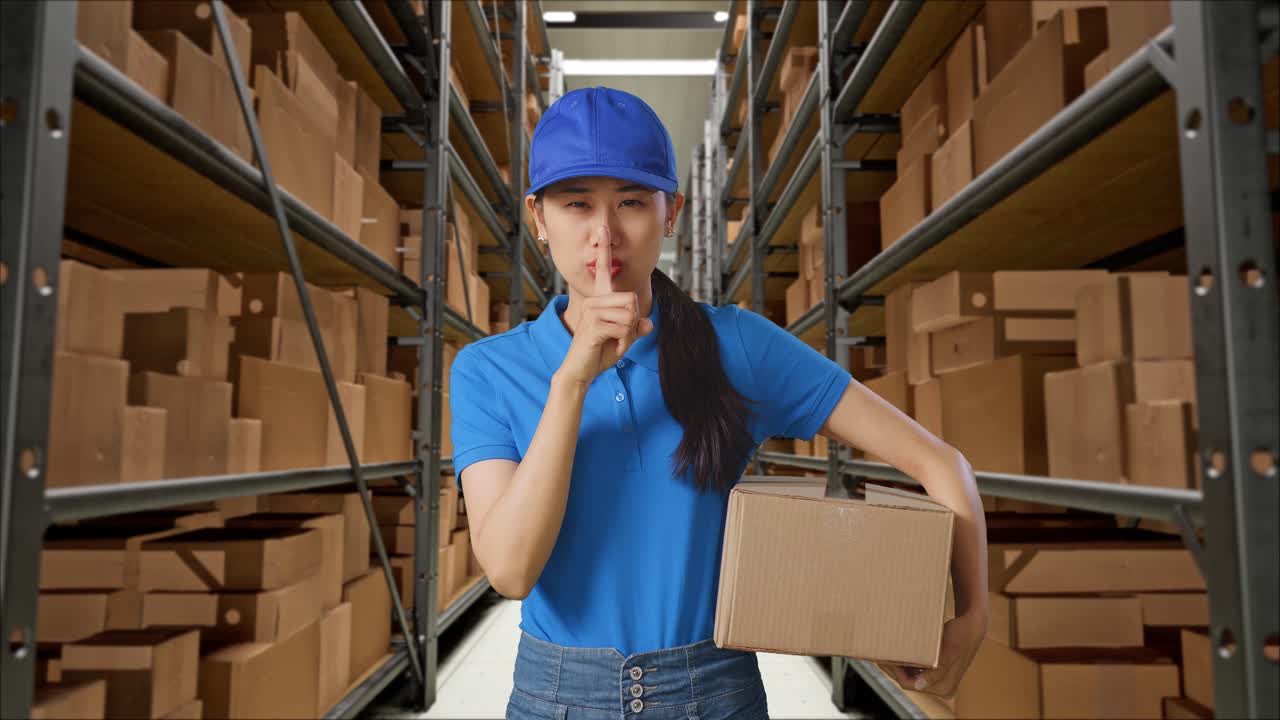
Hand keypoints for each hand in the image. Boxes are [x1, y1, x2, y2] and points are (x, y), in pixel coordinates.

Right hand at [557, 226, 653, 386]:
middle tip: (619, 337)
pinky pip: (624, 329)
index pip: (603, 270)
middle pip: (632, 300)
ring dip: (628, 335)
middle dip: (633, 323)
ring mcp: (592, 311)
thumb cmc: (600, 352)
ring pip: (630, 315)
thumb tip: (647, 323)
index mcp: (601, 298)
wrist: (581, 370)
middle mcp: (595, 300)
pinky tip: (610, 348)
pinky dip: (623, 343)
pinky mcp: (593, 325)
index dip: (604, 249)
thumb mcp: (624, 338)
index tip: (603, 228)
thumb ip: (636, 327)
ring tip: (613, 342)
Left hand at [879, 610, 985, 698]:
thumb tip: (919, 685)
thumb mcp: (950, 651)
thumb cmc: (961, 634)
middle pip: (908, 681)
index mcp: (944, 686)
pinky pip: (915, 669)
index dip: (893, 671)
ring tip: (885, 651)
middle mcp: (941, 687)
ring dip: (898, 664)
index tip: (882, 657)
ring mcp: (938, 679)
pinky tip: (898, 650)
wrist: (973, 624)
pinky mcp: (936, 671)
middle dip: (893, 668)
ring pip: (910, 675)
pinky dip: (905, 660)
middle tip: (878, 654)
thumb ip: (937, 671)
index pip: (909, 684)